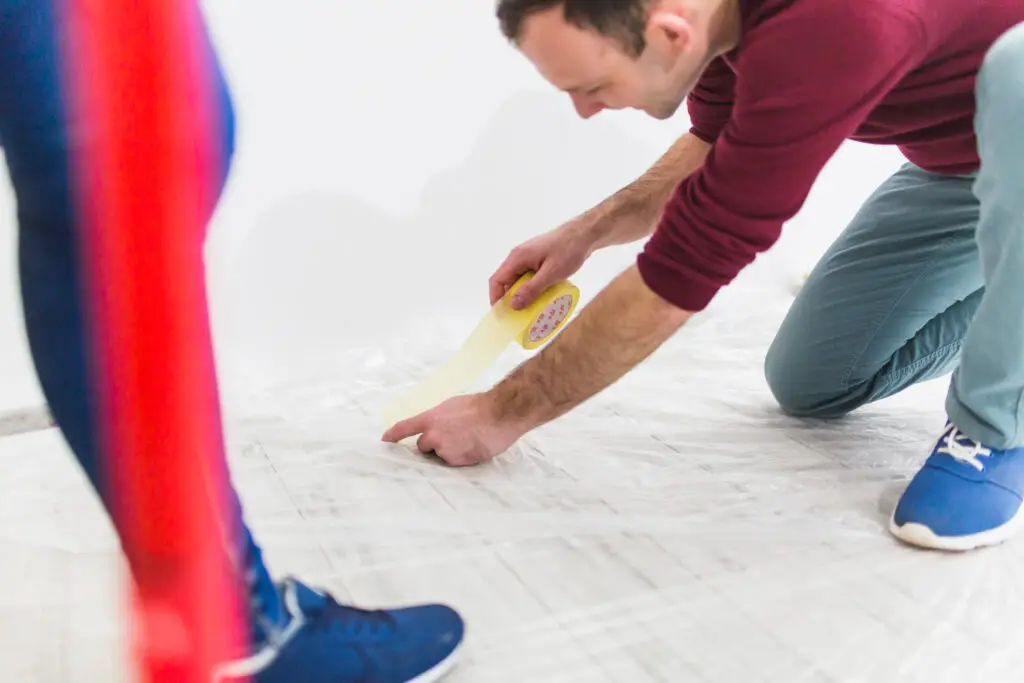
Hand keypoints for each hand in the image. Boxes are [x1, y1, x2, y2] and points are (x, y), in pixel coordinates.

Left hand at [380, 393, 526, 466]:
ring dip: (450, 452)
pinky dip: (462, 458)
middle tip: (453, 437)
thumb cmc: (481, 406)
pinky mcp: (456, 461)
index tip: (384, 441)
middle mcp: (433, 435)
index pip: (404, 427)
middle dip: (433, 445)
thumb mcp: (453, 405)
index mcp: (431, 418)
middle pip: (422, 446)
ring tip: (469, 440)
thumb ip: (440, 417)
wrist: (500, 413)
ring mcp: (444, 449)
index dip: (393, 435)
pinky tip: (474, 447)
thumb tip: (438, 425)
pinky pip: (454, 462)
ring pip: (440, 456)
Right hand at [488, 214, 599, 309]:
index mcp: (517, 258)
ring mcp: (529, 258)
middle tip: (518, 317)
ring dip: (522, 295)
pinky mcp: (538, 260)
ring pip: (518, 280)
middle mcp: (519, 257)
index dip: (496, 299)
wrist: (585, 234)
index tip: (502, 315)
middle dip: (510, 300)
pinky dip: (531, 289)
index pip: (497, 280)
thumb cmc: (569, 250)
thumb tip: (513, 305)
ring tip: (530, 310)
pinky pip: (529, 277)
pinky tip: (541, 297)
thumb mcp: (551, 273)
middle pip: (506, 281)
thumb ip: (532, 289)